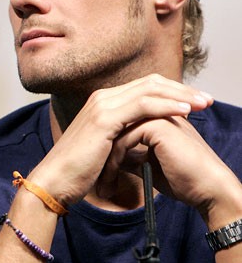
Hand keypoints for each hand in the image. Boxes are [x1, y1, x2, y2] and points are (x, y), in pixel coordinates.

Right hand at [27, 74, 212, 206]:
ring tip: (203, 103)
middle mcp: (102, 97)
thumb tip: (143, 138)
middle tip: (206, 99)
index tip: (194, 102)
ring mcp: (102, 105)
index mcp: (103, 101)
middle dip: (182, 89)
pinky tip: (185, 111)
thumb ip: (122, 135)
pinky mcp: (105, 119)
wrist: (55, 179)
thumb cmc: (79, 169)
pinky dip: (167, 106)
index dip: (172, 91)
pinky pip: (143, 106)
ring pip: (150, 90)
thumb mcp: (105, 146)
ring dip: (181, 96)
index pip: (144, 87)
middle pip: (150, 83)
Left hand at [104, 115, 241, 226]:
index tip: (99, 175)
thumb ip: (130, 154)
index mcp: (151, 117)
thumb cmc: (181, 178)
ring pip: (115, 134)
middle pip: (113, 128)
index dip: (106, 149)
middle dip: (102, 155)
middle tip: (97, 181)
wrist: (204, 188)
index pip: (117, 127)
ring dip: (106, 161)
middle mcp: (152, 112)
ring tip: (103, 185)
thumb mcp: (146, 165)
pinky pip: (124, 139)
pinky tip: (111, 180)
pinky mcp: (157, 125)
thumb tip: (112, 155)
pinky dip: (115, 161)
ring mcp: (155, 115)